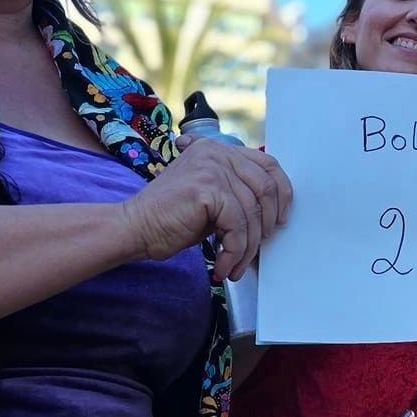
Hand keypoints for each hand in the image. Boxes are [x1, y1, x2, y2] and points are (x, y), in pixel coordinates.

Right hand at [121, 137, 292, 280]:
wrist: (133, 228)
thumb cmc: (170, 218)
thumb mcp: (210, 197)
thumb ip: (236, 193)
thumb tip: (274, 211)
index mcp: (219, 150)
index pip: (267, 164)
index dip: (282, 192)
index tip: (282, 218)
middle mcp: (217, 153)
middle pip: (266, 188)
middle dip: (268, 224)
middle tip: (258, 249)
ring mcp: (212, 168)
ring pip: (252, 213)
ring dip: (248, 247)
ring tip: (236, 265)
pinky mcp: (207, 189)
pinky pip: (237, 226)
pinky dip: (235, 252)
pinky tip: (225, 265)